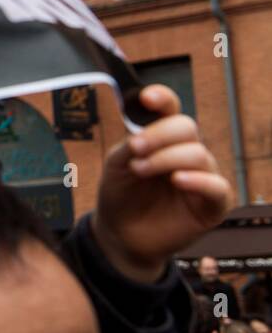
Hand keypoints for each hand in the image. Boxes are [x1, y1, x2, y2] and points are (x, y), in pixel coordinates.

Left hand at [92, 84, 231, 282]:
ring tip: (140, 169)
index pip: (170, 110)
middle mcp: (185, 152)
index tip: (147, 98)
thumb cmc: (121, 195)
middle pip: (187, 127)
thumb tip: (140, 131)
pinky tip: (178, 180)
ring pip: (198, 153)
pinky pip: (216, 186)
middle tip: (135, 149)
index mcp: (162, 138)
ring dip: (167, 158)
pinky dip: (198, 180)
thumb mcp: (116, 165)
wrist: (120, 234)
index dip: (162, 99)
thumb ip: (129, 144)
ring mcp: (201, 176)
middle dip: (160, 134)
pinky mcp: (212, 204)